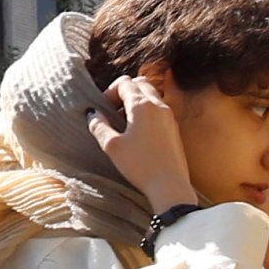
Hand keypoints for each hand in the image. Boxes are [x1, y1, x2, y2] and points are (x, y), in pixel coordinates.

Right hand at [89, 63, 200, 214]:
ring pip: (152, 95)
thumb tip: (93, 114)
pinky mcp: (175, 128)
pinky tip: (139, 132)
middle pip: (141, 83)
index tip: (103, 109)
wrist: (170, 185)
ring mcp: (169, 116)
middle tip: (113, 111)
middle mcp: (158, 106)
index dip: (110, 92)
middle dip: (125, 91)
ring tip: (125, 122)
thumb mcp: (112, 146)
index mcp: (142, 106)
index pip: (125, 83)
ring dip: (136, 101)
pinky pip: (159, 109)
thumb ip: (99, 126)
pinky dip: (147, 111)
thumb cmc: (140, 166)